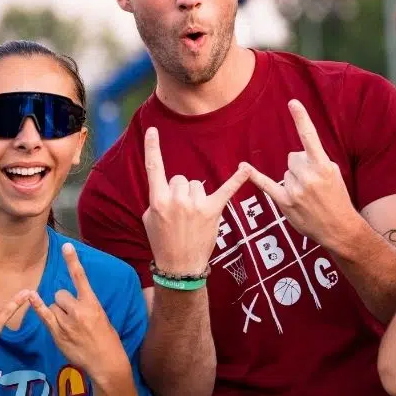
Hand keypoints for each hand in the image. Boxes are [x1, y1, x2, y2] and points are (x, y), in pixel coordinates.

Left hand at [28, 243, 130, 388]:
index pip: (80, 278)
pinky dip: (37, 306)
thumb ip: (87, 306)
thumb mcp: (102, 317)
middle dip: (64, 301)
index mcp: (92, 303)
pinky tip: (30, 296)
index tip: (66, 245)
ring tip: (69, 326)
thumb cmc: (107, 339)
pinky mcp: (57, 334)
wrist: (105, 361)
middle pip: (60, 294)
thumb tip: (75, 301)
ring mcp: (66, 322)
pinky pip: (44, 315)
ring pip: (53, 306)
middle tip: (73, 315)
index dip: (72, 261)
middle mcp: (77, 310)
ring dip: (58, 312)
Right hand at [141, 128, 250, 275]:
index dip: (152, 147)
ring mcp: (196, 205)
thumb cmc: (162, 241)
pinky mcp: (212, 211)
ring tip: (193, 217)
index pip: (154, 168)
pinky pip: (226, 190)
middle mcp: (177, 200)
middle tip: (181, 213)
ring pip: (197, 185)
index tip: (153, 130)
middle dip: (181, 192)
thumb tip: (169, 188)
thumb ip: (158, 198)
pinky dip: (237, 180)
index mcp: (158, 200)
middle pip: (181, 179)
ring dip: (196, 197)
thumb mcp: (149, 219)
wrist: (179, 266)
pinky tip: (247, 169)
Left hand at [247, 100, 362, 247]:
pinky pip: (267, 184)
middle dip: (301, 167)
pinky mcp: (285, 202)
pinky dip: (256, 177)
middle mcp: (308, 176)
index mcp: (323, 166)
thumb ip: (315, 160)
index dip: (301, 119)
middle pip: (293, 157)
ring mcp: (296, 190)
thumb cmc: (337, 198)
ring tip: (308, 196)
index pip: (310, 138)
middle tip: (313, 184)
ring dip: (294, 180)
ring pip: (286, 172)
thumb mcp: (334, 174)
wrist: (339, 228)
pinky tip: (244, 168)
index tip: (292, 103)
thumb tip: (296, 156)